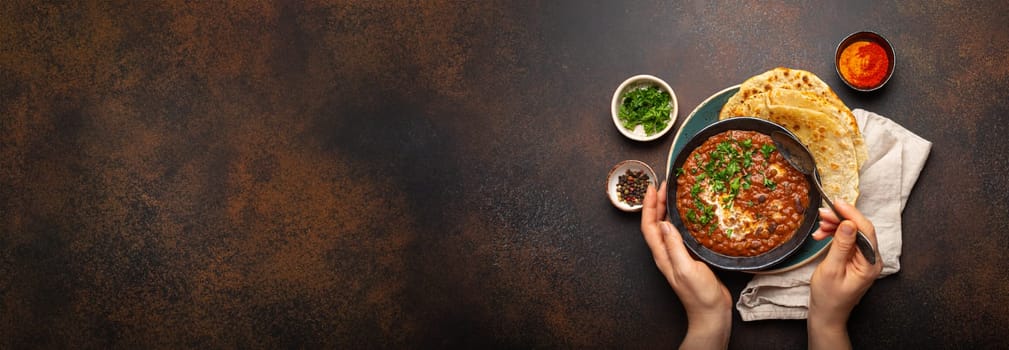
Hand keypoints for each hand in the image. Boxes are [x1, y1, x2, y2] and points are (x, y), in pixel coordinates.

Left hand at [641, 181, 731, 348]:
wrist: (711, 313)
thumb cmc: (699, 295)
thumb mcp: (686, 268)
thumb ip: (675, 246)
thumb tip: (665, 224)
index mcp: (662, 255)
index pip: (649, 226)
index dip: (648, 206)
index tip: (652, 188)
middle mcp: (666, 253)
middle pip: (656, 223)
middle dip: (657, 202)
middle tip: (664, 185)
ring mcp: (677, 255)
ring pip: (667, 227)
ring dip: (668, 209)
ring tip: (674, 193)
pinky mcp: (689, 257)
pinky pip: (680, 233)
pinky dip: (681, 220)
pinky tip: (690, 214)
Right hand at [808, 199, 882, 349]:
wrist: (827, 314)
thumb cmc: (828, 297)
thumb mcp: (831, 270)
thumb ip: (841, 245)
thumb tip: (849, 224)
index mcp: (870, 264)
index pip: (865, 231)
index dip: (851, 214)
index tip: (836, 203)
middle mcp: (871, 259)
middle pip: (860, 229)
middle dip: (840, 218)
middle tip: (822, 213)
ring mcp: (864, 259)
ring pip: (852, 233)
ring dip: (835, 226)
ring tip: (819, 226)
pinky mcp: (856, 259)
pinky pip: (847, 240)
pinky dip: (834, 234)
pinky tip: (822, 235)